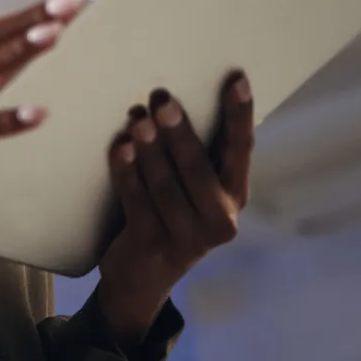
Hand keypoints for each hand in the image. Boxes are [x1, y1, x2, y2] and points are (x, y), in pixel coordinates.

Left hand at [94, 73, 254, 345]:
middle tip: (162, 98)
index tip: (236, 79)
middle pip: (198, 166)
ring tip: (137, 118)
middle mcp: (220, 219)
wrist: (141, 280)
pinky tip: (119, 148)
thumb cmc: (170, 216)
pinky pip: (136, 201)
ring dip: (149, 148)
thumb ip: (196, 156)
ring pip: (165, 183)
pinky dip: (126, 172)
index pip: (241, 150)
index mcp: (235, 197)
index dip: (239, 115)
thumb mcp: (194, 192)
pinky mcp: (152, 245)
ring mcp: (187, 237)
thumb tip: (174, 100)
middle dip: (179, 130)